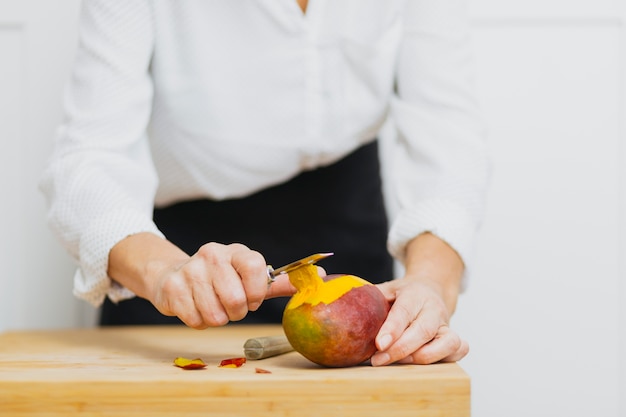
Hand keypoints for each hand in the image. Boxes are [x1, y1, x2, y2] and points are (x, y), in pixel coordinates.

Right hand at [108, 234, 295, 328]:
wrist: (173, 275)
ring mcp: (190, 270)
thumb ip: (281, 282)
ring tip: (213, 305)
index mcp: (236, 251)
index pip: (256, 268)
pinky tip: (196, 307)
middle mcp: (212, 254)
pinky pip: (196, 320)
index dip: (257, 292)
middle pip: (236, 300)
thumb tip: (321, 276)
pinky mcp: (172, 288)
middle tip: (231, 305)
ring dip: (218, 318)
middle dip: (237, 311)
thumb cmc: (221, 280)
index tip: (252, 299)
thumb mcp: (250, 277)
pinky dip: (200, 321)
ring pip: (216, 315)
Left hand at [369, 232, 468, 365]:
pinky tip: (422, 365)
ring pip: (448, 342)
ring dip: (424, 357)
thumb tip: (330, 290)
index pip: (404, 312)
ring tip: (400, 364)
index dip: (392, 329)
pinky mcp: (454, 337)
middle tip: (378, 361)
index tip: (379, 344)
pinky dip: (445, 358)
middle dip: (401, 349)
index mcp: (414, 293)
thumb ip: (365, 294)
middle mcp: (433, 309)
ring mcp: (446, 324)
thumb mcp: (386, 288)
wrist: (431, 288)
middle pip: (423, 331)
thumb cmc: (402, 294)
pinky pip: (460, 349)